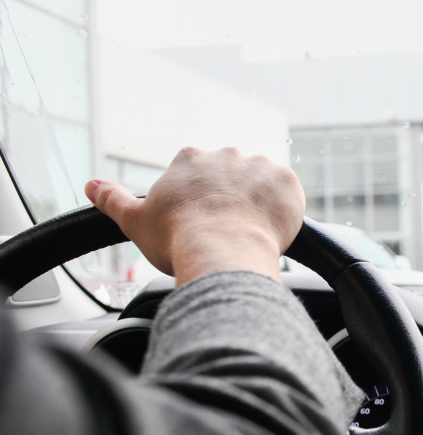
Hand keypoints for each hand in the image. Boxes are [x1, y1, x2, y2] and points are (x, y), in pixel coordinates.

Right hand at [84, 147, 304, 285]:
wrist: (222, 252)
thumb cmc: (177, 239)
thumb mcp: (135, 220)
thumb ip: (112, 199)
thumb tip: (92, 185)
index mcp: (190, 159)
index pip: (199, 174)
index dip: (203, 201)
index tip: (204, 221)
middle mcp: (226, 154)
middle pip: (233, 176)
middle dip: (233, 199)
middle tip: (230, 230)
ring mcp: (259, 166)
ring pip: (263, 182)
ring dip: (260, 202)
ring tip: (253, 232)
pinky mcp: (287, 181)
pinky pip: (290, 192)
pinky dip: (285, 209)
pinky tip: (274, 229)